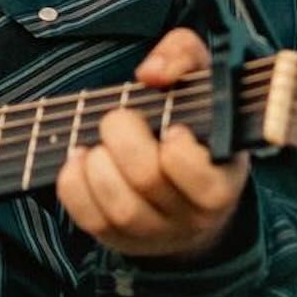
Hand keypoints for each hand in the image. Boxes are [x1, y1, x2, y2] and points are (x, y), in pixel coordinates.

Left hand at [54, 27, 249, 261]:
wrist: (188, 181)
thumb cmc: (194, 120)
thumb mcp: (201, 77)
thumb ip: (182, 55)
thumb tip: (151, 74)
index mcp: (222, 179)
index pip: (201, 177)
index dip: (177, 148)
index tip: (169, 125)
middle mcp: (193, 215)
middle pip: (147, 180)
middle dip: (122, 138)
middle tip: (119, 119)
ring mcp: (157, 234)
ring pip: (119, 208)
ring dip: (97, 165)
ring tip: (98, 143)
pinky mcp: (122, 241)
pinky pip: (90, 221)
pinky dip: (74, 186)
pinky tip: (78, 159)